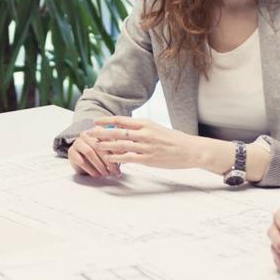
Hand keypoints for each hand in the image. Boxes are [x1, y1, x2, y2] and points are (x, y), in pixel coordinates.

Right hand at [66, 131, 122, 178]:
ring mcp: (78, 142)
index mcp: (98, 131)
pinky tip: (96, 175)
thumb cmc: (99, 155)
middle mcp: (87, 134)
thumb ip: (119, 149)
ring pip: (90, 152)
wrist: (81, 160)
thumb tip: (128, 150)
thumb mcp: (111, 151)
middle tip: (116, 171)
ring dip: (99, 165)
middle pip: (99, 146)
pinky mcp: (71, 152)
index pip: (108, 138)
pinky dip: (90, 169)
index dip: (116, 150)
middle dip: (109, 160)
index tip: (124, 160)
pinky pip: (80, 160)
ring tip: (106, 174)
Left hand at [84, 117, 213, 171]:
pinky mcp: (149, 159)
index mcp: (146, 124)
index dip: (106, 121)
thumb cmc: (173, 139)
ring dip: (106, 146)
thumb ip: (141, 129)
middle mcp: (145, 133)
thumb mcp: (157, 128)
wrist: (190, 149)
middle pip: (118, 132)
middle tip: (88, 134)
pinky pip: (129, 158)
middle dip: (101, 133)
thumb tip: (125, 128)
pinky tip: (108, 158)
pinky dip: (117, 158)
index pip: (122, 120)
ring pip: (121, 145)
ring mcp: (146, 147)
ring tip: (95, 146)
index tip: (95, 122)